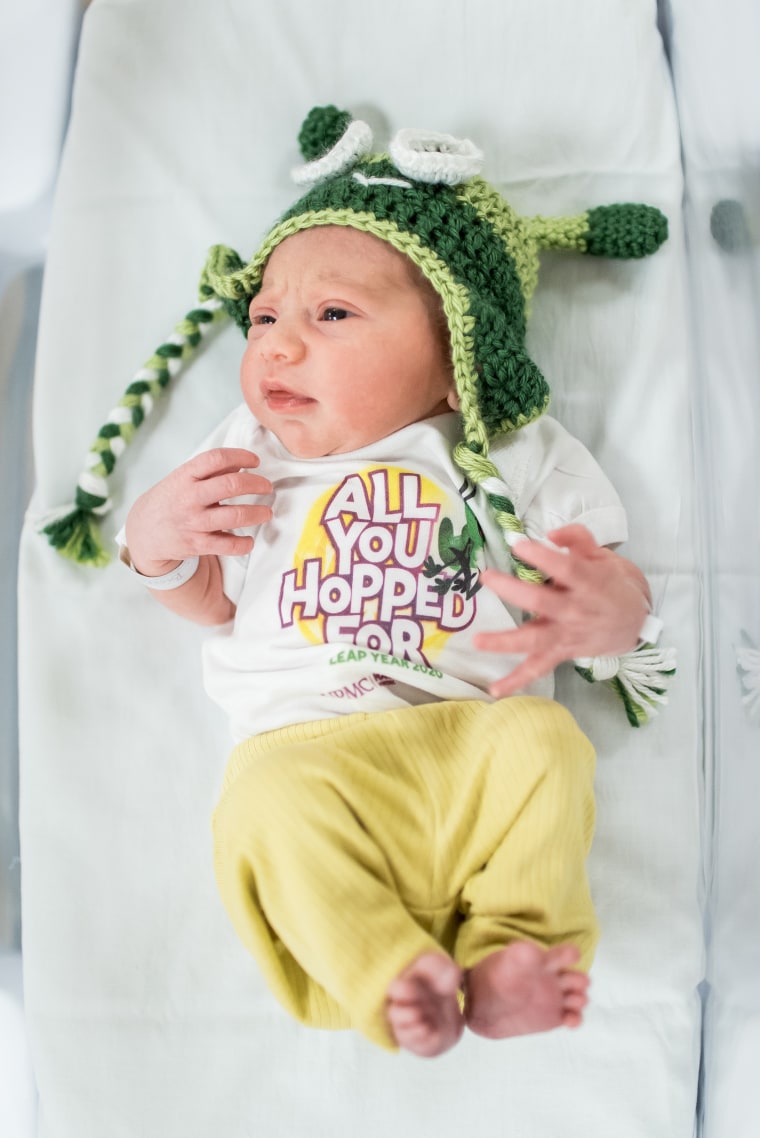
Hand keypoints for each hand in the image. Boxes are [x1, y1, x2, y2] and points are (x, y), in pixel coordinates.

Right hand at [124, 448, 272, 574]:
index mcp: (185, 476)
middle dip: (257, 484)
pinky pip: (228, 546)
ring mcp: (193, 522)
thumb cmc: (169, 501)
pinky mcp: (197, 544)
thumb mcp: (182, 479)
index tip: (255, 461)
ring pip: (235, 516)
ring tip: (266, 513)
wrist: (143, 533)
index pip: (216, 458)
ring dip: (258, 513)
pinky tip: (249, 540)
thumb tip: (240, 463)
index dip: (240, 456)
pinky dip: (244, 544)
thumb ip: (210, 471)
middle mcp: (189, 497)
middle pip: (231, 485)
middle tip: (267, 487)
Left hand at [475, 524, 650, 697]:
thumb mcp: (603, 556)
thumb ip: (578, 538)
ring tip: (478, 641)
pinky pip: (537, 669)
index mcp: (587, 582)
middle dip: (512, 590)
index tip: (519, 544)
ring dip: (505, 642)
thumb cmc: (612, 584)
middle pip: (541, 602)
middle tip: (488, 578)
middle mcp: (574, 610)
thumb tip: (551, 532)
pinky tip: (495, 690)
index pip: (564, 568)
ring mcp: (566, 634)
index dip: (541, 556)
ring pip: (534, 640)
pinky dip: (516, 681)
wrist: (635, 623)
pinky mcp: (560, 652)